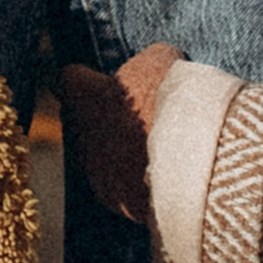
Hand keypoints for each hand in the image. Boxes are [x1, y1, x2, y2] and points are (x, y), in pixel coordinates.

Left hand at [59, 43, 178, 228]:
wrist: (195, 161)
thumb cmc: (174, 102)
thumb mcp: (164, 62)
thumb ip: (146, 62)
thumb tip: (150, 66)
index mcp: (83, 96)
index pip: (68, 80)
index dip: (85, 79)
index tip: (98, 81)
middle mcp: (79, 135)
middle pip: (80, 120)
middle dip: (100, 116)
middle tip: (133, 113)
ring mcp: (94, 171)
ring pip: (96, 155)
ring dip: (115, 149)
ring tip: (151, 145)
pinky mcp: (114, 201)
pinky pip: (115, 184)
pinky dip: (131, 178)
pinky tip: (157, 171)